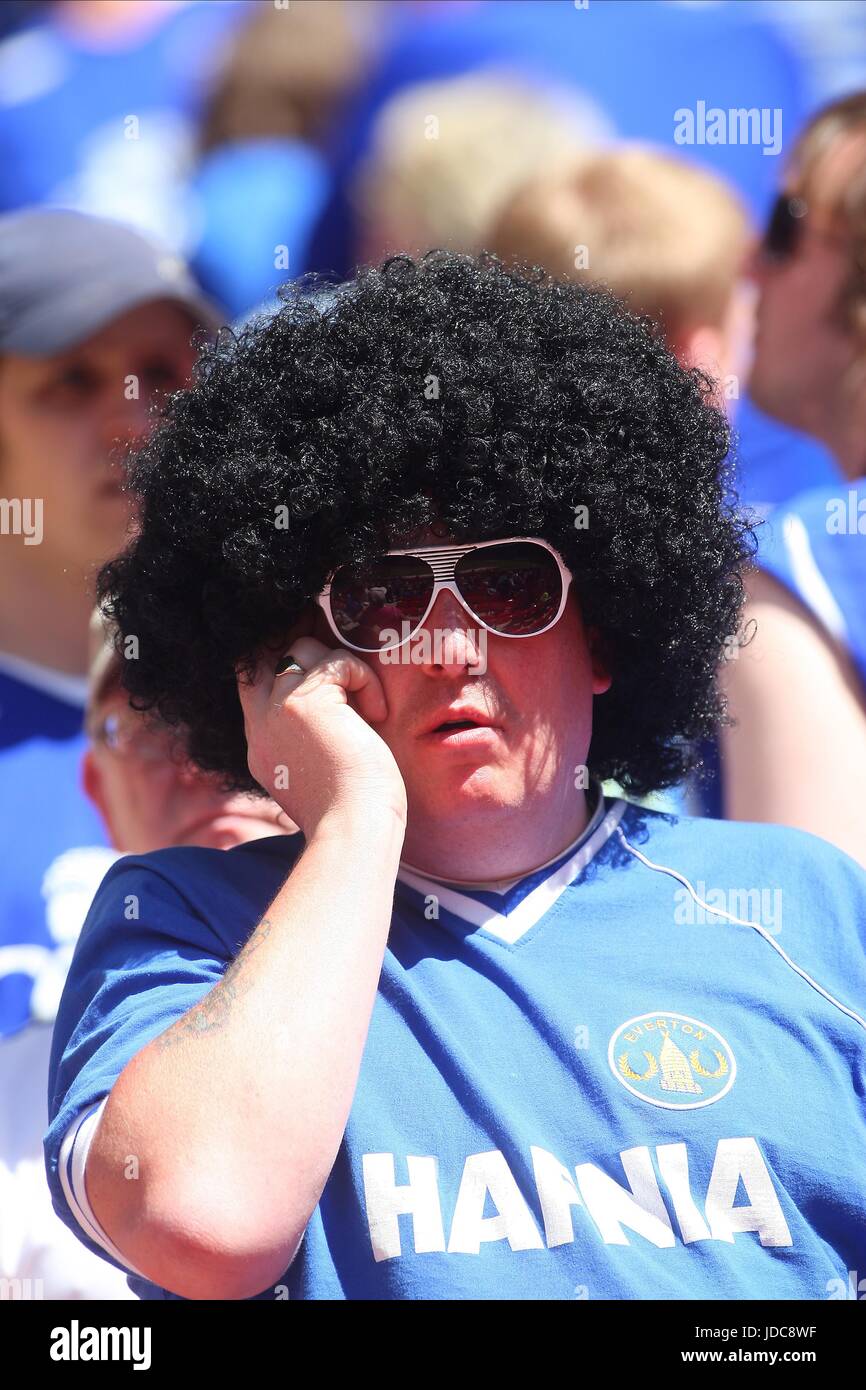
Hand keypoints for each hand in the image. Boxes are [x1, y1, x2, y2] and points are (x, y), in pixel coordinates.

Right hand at [237, 635, 407, 838]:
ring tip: (367, 708)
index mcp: (261, 748)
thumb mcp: (318, 775)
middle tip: (344, 672)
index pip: (257, 688)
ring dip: (342, 668)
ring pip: (302, 649)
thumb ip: (311, 743)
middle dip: (306, 653)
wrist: (352, 830)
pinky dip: (364, 679)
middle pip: (267, 656)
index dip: (289, 673)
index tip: (330, 683)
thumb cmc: (352, 813)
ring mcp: (278, 711)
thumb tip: (340, 715)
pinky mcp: (306, 703)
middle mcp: (261, 726)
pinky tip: (377, 714)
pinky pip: (337, 661)